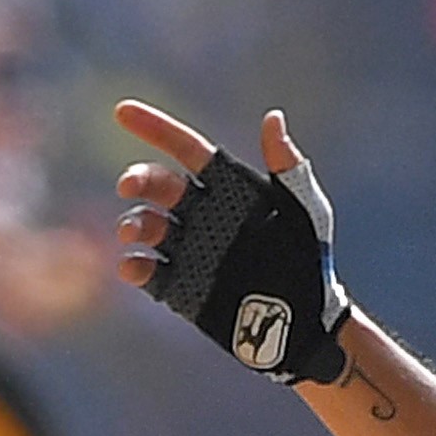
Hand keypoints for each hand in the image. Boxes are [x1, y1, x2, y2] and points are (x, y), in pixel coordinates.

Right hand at [113, 98, 356, 386]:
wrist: (310, 323)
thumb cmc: (313, 261)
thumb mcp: (307, 212)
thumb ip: (290, 169)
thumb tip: (273, 118)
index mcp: (229, 188)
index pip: (186, 149)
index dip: (155, 129)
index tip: (123, 112)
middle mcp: (204, 214)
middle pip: (159, 186)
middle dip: (139, 180)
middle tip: (128, 186)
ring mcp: (191, 251)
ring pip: (148, 226)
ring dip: (134, 223)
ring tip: (134, 233)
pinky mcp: (183, 287)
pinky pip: (150, 272)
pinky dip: (135, 267)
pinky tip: (132, 267)